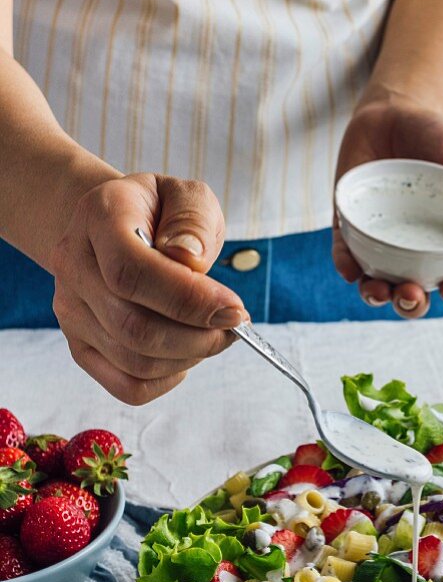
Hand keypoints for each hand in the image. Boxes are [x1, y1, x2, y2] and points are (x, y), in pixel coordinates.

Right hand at [50, 174, 246, 403]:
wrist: (117, 225)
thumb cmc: (160, 212)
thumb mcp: (187, 196)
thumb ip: (192, 220)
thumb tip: (189, 260)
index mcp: (98, 217)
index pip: (131, 271)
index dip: (188, 298)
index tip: (234, 308)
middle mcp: (73, 264)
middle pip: (133, 326)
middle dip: (198, 336)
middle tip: (233, 324)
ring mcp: (70, 309)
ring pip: (134, 361)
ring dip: (189, 357)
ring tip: (213, 333)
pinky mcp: (80, 344)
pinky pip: (127, 385)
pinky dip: (168, 380)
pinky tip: (186, 354)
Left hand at [333, 101, 442, 317]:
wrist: (396, 110)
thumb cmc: (438, 140)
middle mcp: (413, 249)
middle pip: (414, 293)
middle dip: (411, 305)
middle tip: (410, 293)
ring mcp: (379, 239)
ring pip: (376, 283)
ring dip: (376, 297)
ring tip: (378, 291)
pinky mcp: (349, 225)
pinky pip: (345, 253)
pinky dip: (346, 265)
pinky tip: (351, 269)